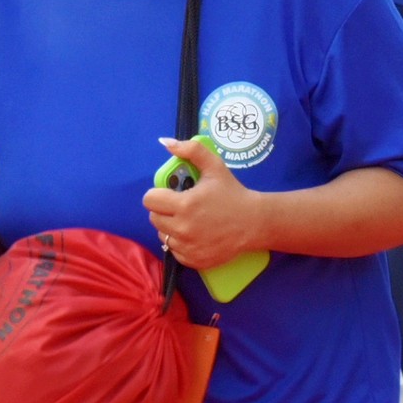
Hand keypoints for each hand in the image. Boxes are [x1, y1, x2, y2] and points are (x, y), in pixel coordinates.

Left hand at [142, 136, 268, 269]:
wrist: (254, 223)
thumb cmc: (232, 193)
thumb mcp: (214, 166)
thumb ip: (191, 150)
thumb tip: (165, 142)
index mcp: (184, 204)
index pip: (149, 200)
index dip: (157, 194)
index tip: (169, 194)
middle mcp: (182, 228)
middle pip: (154, 218)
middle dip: (163, 210)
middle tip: (180, 206)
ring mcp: (187, 247)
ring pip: (162, 236)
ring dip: (170, 228)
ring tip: (188, 221)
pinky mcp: (193, 260)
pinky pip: (174, 251)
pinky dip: (180, 244)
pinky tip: (194, 235)